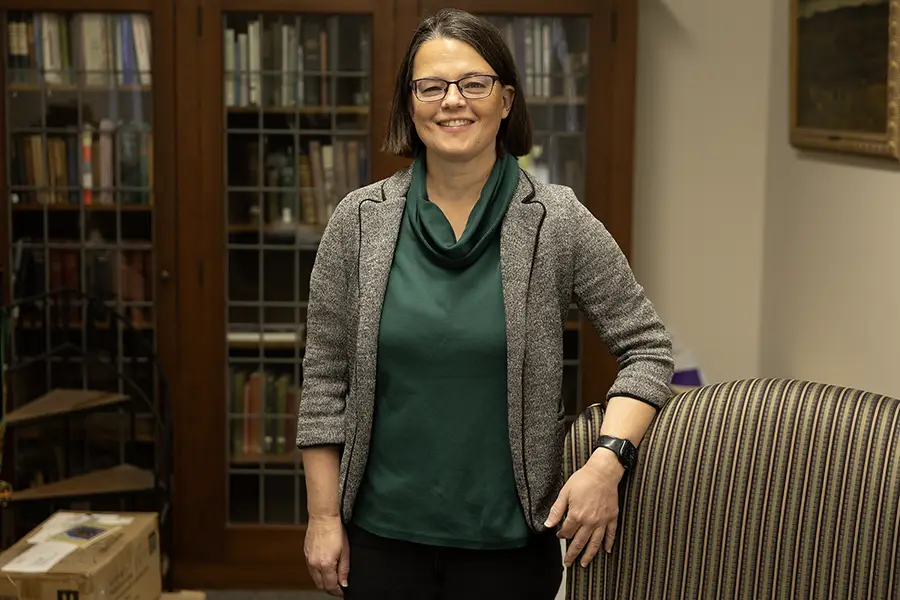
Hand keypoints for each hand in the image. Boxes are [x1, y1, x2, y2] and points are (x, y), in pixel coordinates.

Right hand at [304, 515, 349, 595]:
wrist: (323, 517)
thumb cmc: (335, 530)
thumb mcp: (345, 551)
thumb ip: (344, 569)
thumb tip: (344, 583)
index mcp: (325, 564)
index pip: (330, 586)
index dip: (338, 591)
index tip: (342, 591)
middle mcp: (314, 564)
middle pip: (321, 585)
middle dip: (330, 588)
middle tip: (339, 585)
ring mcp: (308, 559)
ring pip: (315, 578)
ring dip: (323, 580)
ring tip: (333, 576)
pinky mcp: (306, 554)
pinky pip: (311, 569)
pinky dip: (318, 572)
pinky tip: (325, 566)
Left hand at [545, 448, 623, 567]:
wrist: (603, 472)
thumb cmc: (582, 480)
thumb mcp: (565, 493)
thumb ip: (556, 510)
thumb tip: (547, 525)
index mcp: (576, 515)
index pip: (567, 532)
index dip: (561, 536)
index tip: (559, 536)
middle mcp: (589, 522)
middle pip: (579, 542)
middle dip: (572, 554)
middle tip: (568, 563)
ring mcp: (602, 521)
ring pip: (595, 543)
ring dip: (589, 555)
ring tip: (584, 564)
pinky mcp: (612, 517)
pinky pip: (610, 534)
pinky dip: (609, 543)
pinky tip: (607, 551)